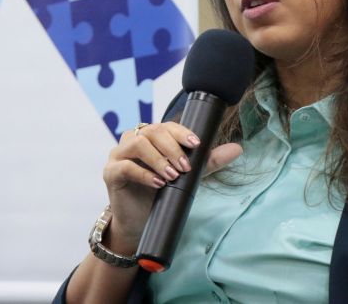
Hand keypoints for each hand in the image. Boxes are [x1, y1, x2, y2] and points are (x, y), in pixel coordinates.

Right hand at [102, 121, 242, 253]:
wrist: (139, 223)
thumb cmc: (159, 194)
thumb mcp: (187, 176)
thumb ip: (208, 162)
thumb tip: (237, 149)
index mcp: (149, 137)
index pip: (165, 125)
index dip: (180, 132)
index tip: (196, 144)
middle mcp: (132, 141)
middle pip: (152, 131)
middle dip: (172, 147)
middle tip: (185, 167)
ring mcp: (118, 155)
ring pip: (137, 143)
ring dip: (158, 159)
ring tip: (172, 176)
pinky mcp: (110, 173)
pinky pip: (125, 166)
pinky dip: (144, 174)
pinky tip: (158, 183)